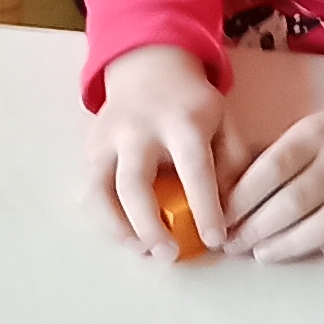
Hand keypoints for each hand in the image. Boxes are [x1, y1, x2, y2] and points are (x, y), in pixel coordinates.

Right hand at [88, 41, 230, 260]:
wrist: (150, 68)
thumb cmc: (193, 106)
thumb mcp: (225, 122)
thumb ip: (233, 163)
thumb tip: (230, 212)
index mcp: (182, 121)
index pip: (194, 169)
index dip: (205, 208)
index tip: (215, 241)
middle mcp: (139, 129)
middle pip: (134, 183)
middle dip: (149, 225)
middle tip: (168, 255)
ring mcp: (108, 138)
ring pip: (101, 190)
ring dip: (119, 227)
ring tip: (144, 250)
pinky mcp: (90, 148)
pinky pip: (90, 190)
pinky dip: (104, 218)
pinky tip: (127, 233)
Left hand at [220, 96, 323, 260]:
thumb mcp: (317, 127)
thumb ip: (280, 155)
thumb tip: (229, 188)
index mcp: (319, 134)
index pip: (270, 169)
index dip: (239, 199)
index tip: (220, 219)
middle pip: (292, 203)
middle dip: (255, 230)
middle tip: (234, 246)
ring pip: (323, 229)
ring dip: (287, 246)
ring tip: (264, 254)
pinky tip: (318, 251)